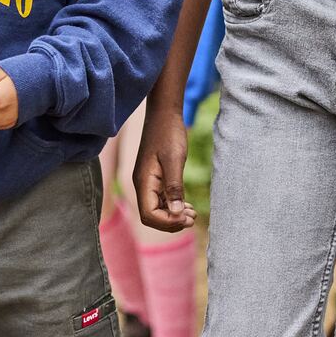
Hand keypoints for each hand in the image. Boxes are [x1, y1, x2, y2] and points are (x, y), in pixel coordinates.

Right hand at [133, 104, 195, 231]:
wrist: (164, 114)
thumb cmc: (169, 133)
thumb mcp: (174, 160)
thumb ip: (174, 187)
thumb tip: (176, 213)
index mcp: (143, 182)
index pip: (149, 215)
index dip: (167, 222)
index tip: (186, 217)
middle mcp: (142, 185)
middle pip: (152, 216)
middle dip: (171, 222)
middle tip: (193, 218)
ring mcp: (148, 182)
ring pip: (157, 210)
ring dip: (174, 216)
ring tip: (193, 214)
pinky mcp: (155, 178)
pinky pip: (161, 199)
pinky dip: (173, 206)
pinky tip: (187, 205)